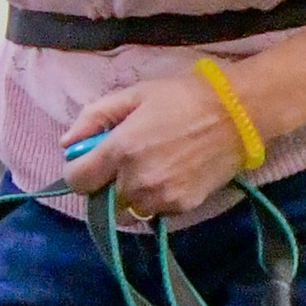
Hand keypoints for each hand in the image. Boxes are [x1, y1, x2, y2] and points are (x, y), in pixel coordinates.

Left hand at [58, 71, 243, 218]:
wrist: (238, 114)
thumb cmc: (183, 97)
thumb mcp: (135, 95)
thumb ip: (94, 117)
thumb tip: (67, 143)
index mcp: (119, 150)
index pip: (76, 181)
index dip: (78, 170)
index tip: (89, 160)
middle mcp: (136, 180)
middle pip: (101, 199)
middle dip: (106, 183)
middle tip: (125, 161)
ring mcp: (160, 198)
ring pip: (128, 209)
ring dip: (131, 194)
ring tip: (151, 167)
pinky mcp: (181, 207)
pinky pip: (155, 211)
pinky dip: (155, 198)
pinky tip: (171, 174)